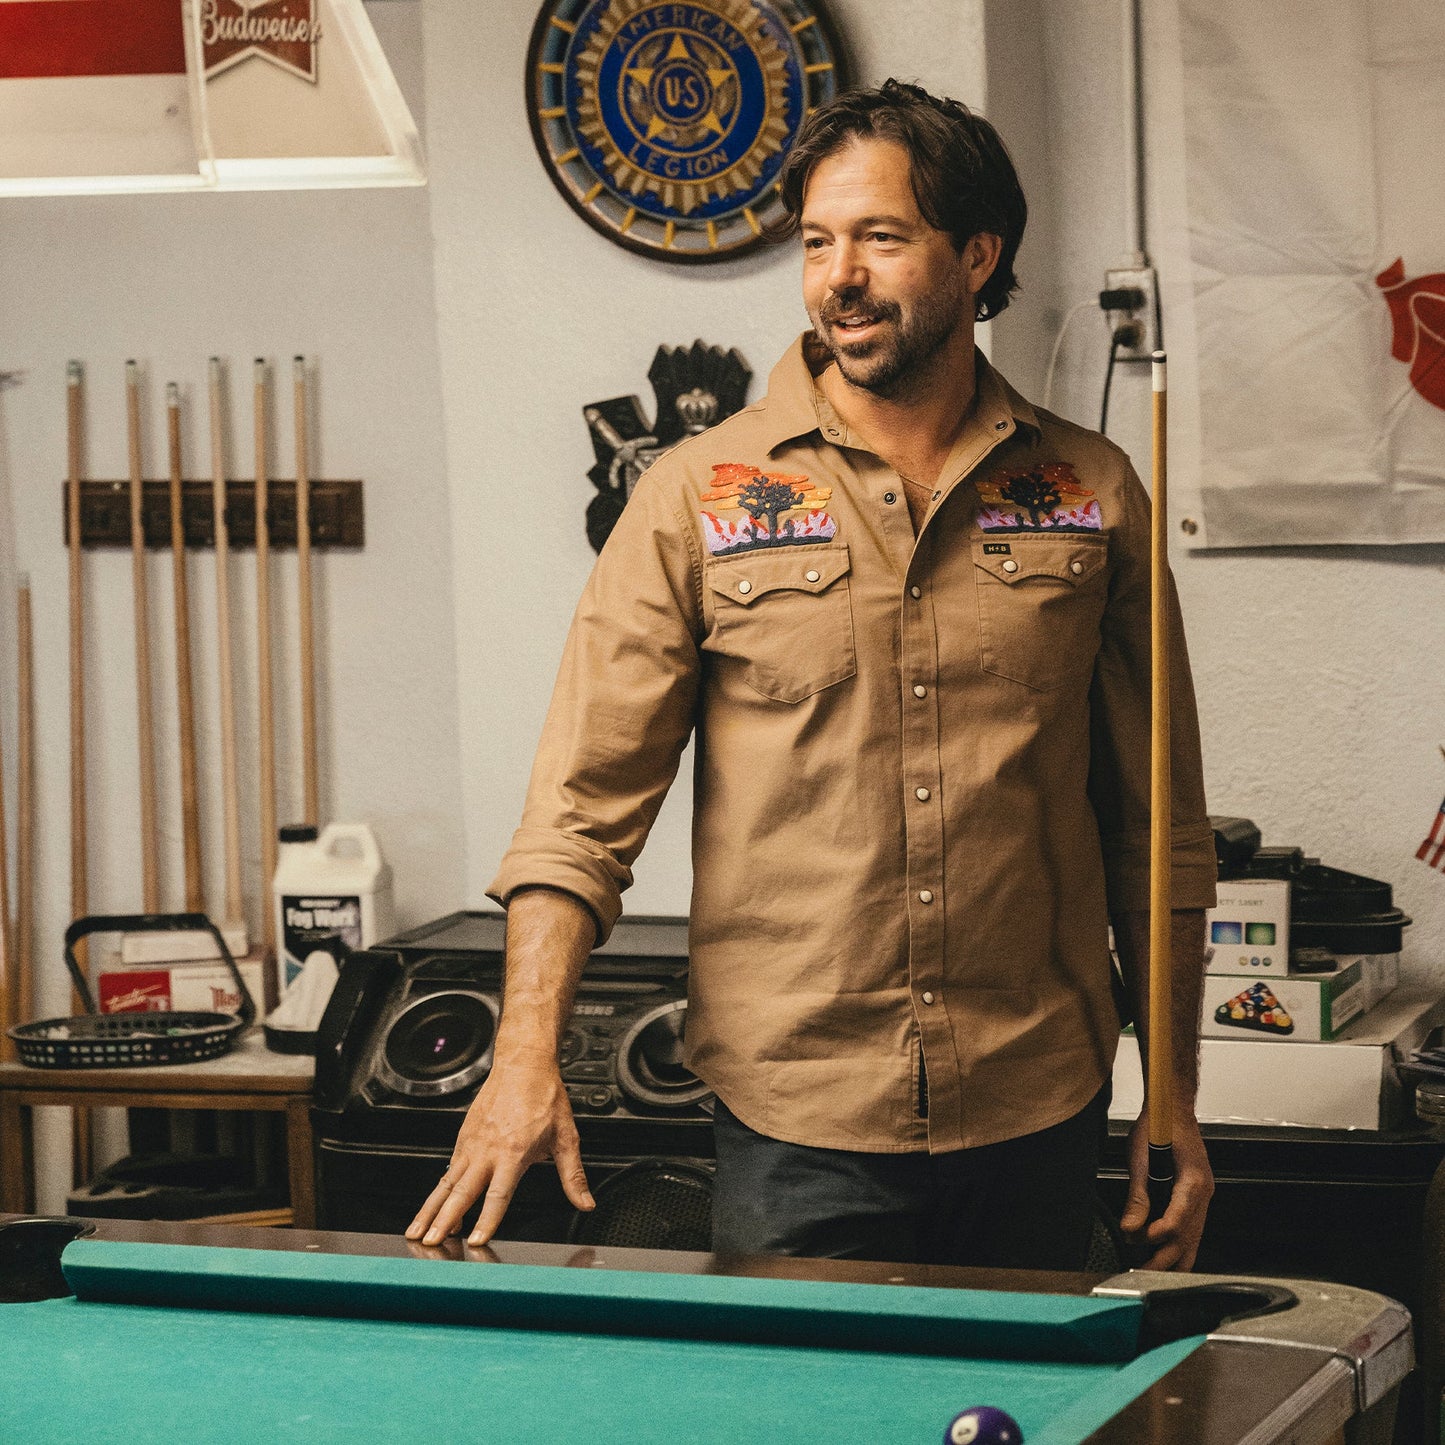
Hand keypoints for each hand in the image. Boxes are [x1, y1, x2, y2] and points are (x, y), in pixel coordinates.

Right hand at [405, 1052, 593, 1247]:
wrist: (523, 1063)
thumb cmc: (544, 1096)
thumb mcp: (566, 1137)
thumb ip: (573, 1175)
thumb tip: (585, 1202)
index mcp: (514, 1152)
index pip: (498, 1194)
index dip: (487, 1220)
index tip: (476, 1240)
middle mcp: (488, 1150)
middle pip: (462, 1192)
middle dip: (444, 1220)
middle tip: (429, 1242)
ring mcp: (472, 1143)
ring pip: (447, 1182)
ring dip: (430, 1209)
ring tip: (416, 1231)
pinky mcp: (464, 1137)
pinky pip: (448, 1168)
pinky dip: (437, 1190)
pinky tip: (432, 1206)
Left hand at [1120, 1109, 1213, 1269]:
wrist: (1172, 1108)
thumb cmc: (1160, 1125)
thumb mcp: (1141, 1157)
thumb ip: (1137, 1195)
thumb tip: (1130, 1227)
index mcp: (1193, 1181)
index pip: (1179, 1220)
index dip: (1158, 1235)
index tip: (1138, 1240)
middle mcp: (1203, 1192)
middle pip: (1189, 1237)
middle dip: (1165, 1258)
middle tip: (1142, 1272)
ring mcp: (1203, 1195)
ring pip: (1193, 1237)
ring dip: (1172, 1256)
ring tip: (1151, 1270)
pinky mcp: (1196, 1196)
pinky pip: (1191, 1227)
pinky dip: (1178, 1242)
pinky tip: (1164, 1253)